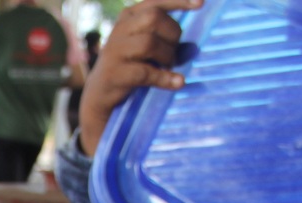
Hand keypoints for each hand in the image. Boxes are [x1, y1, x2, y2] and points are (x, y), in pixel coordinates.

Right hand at [78, 0, 199, 155]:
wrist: (100, 94)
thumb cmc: (130, 66)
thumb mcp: (146, 47)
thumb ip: (167, 41)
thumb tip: (192, 48)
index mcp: (130, 16)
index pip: (156, 1)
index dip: (179, 1)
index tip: (202, 4)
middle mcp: (120, 28)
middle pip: (154, 18)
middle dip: (172, 34)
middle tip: (174, 52)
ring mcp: (115, 50)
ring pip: (149, 43)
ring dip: (167, 56)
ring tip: (169, 66)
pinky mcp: (114, 73)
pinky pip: (145, 72)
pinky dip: (165, 78)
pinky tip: (178, 82)